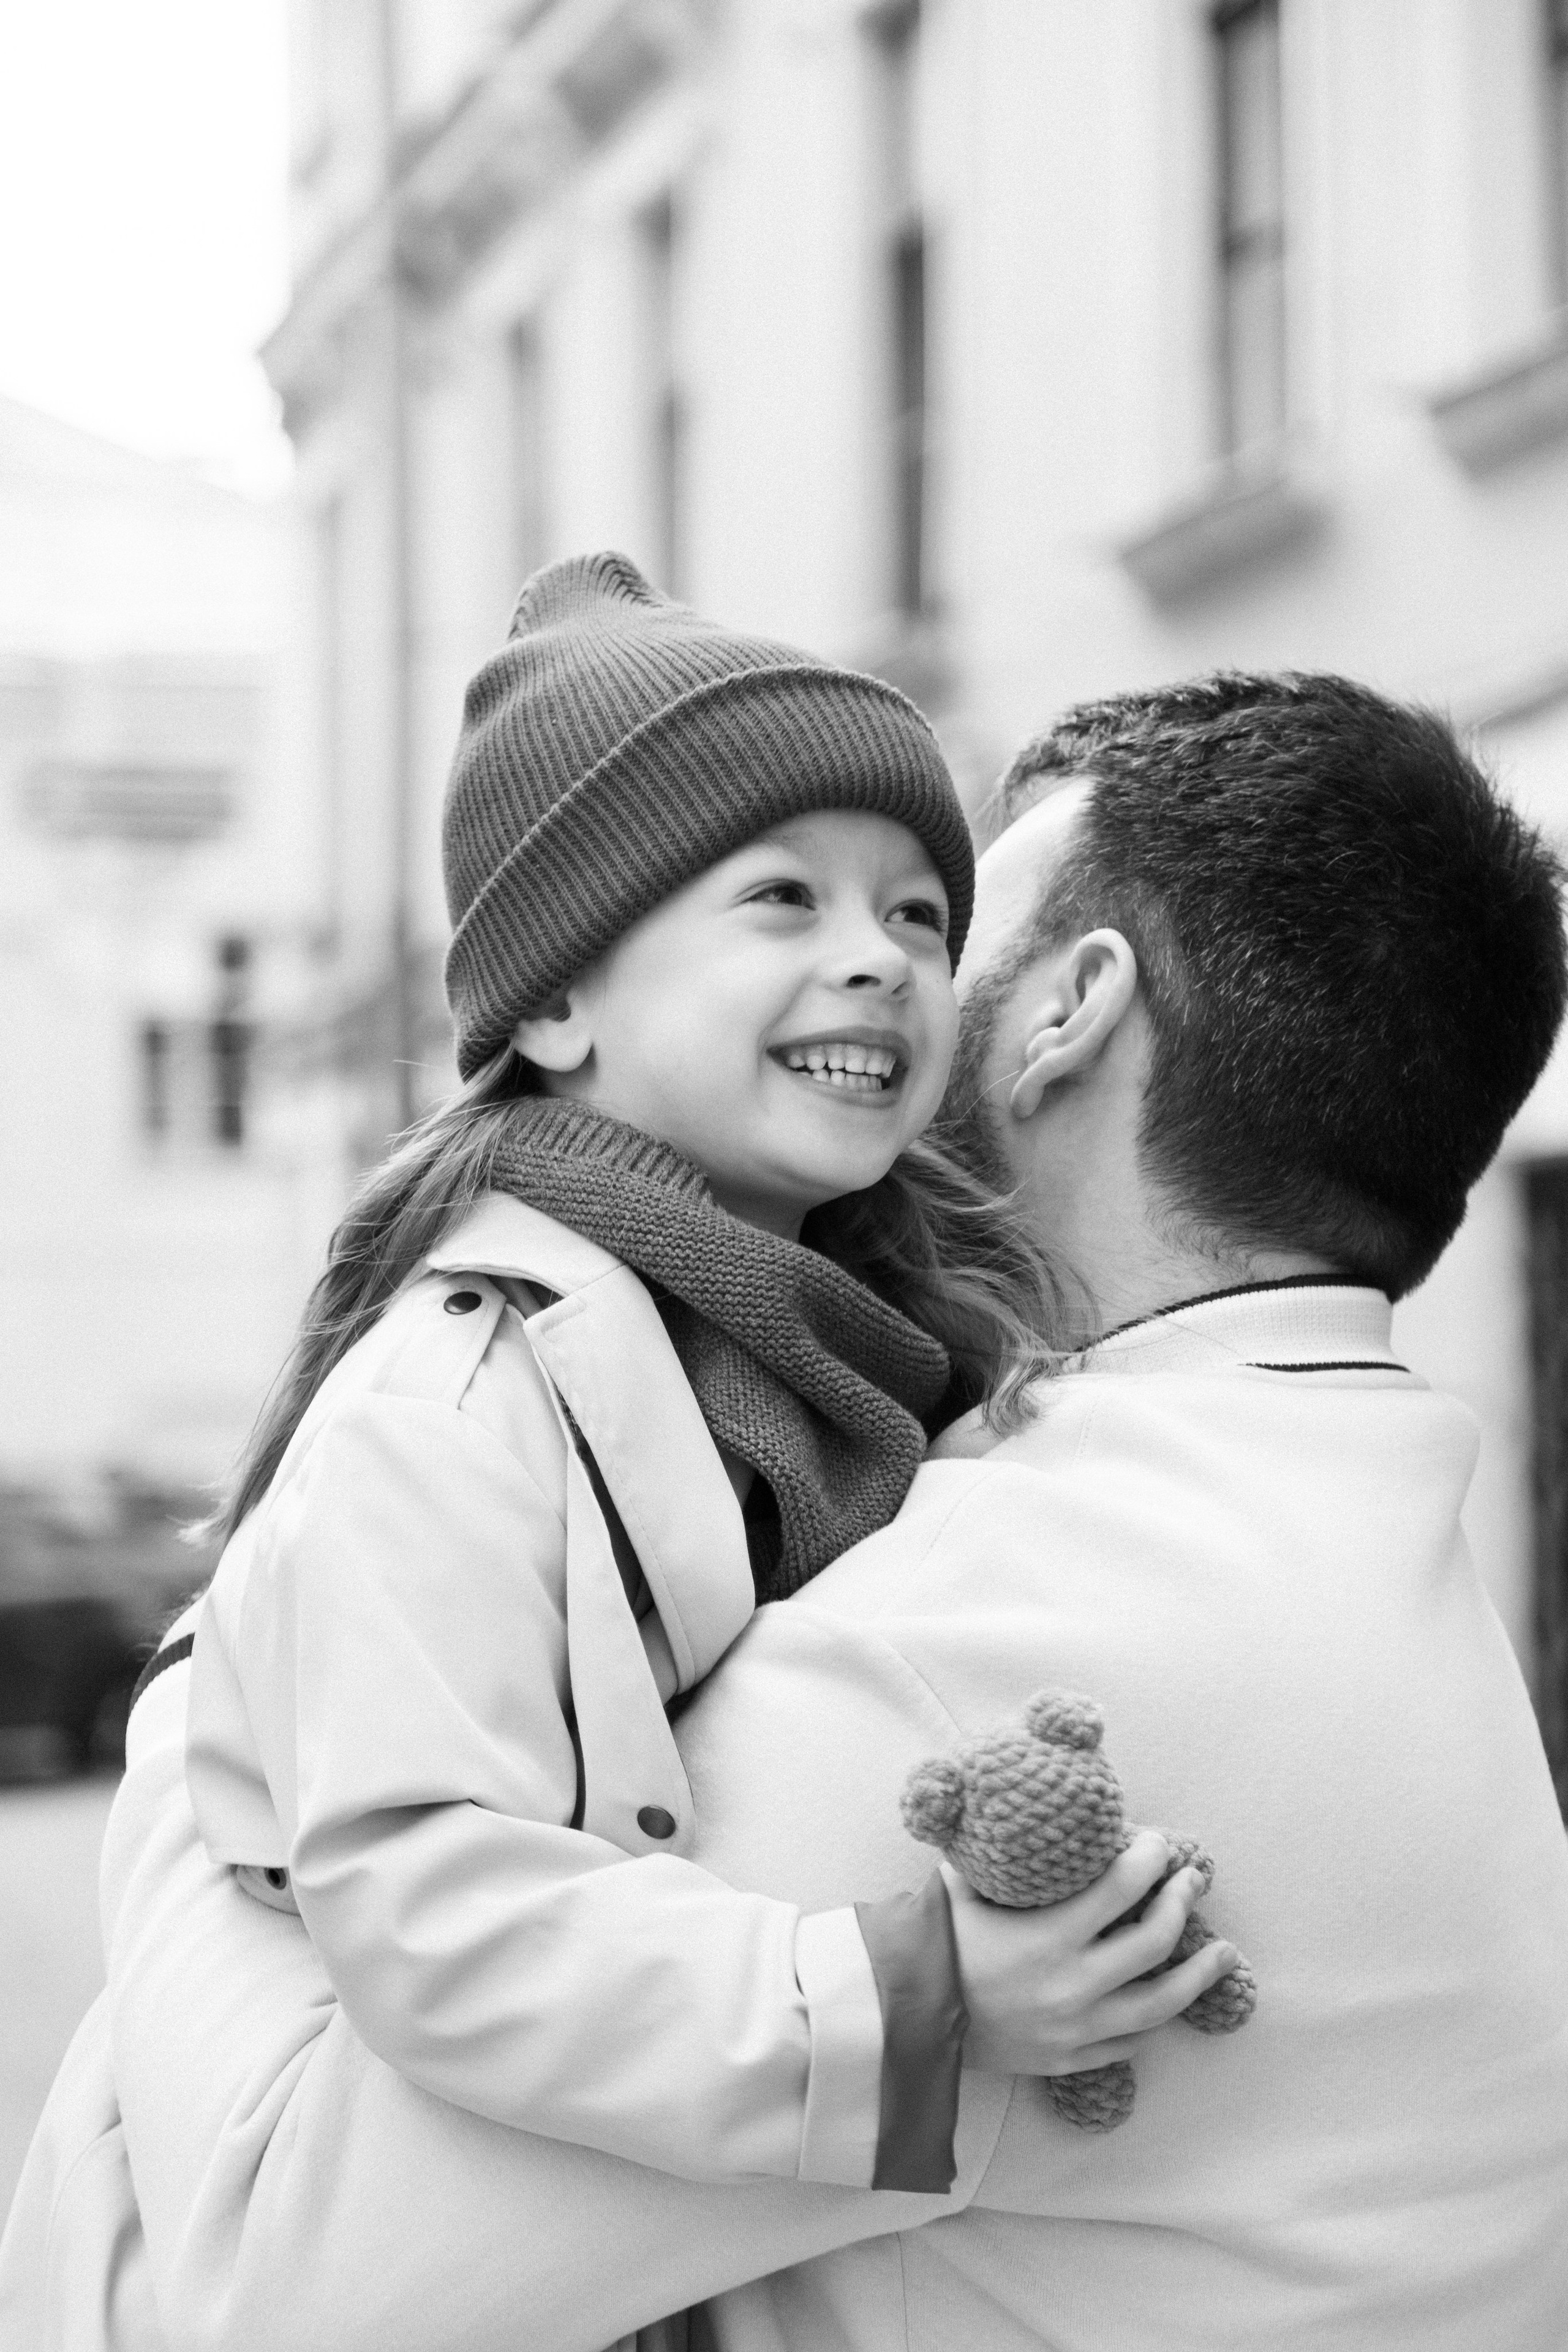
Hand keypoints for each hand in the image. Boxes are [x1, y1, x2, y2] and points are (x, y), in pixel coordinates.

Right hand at [947, 1831, 1241, 2075]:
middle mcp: (1071, 1984)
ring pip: (1160, 2004)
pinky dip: (1153, 2021)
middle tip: (1193, 1879)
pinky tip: (1169, 2001)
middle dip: (1181, 1902)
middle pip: (1154, 1941)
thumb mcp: (958, 1889)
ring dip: (1198, 1975)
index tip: (1158, 1842)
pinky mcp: (1070, 2060)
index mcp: (1048, 1936)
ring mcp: (1076, 2029)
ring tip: (1226, 1953)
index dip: (1148, 1858)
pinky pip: (1130, 2044)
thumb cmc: (932, 1946)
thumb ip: (990, 1853)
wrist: (905, 2025)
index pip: (1121, 1887)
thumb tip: (1003, 1804)